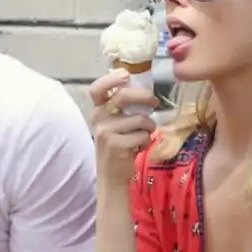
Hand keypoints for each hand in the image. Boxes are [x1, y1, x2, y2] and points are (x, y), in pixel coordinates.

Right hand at [90, 70, 157, 184]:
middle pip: (123, 97)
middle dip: (144, 96)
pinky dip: (146, 141)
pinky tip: (139, 147)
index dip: (111, 79)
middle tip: (155, 101)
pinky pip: (142, 136)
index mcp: (97, 110)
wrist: (111, 176)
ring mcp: (106, 132)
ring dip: (149, 126)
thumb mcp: (115, 124)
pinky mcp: (117, 145)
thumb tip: (145, 90)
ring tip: (145, 134)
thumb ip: (123, 108)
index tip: (126, 75)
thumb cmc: (118, 146)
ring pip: (139, 119)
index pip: (97, 89)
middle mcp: (98, 118)